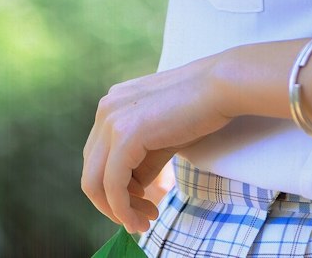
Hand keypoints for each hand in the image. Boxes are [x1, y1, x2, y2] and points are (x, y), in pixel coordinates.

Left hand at [81, 53, 230, 233]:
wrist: (220, 87)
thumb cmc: (198, 110)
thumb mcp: (160, 138)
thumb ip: (140, 161)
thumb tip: (129, 194)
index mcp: (111, 105)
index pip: (97, 159)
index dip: (113, 190)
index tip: (140, 206)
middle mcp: (105, 109)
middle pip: (91, 172)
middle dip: (113, 204)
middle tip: (142, 220)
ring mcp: (111, 119)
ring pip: (94, 182)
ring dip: (117, 211)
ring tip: (144, 222)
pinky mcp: (125, 134)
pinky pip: (113, 185)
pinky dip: (123, 209)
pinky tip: (143, 217)